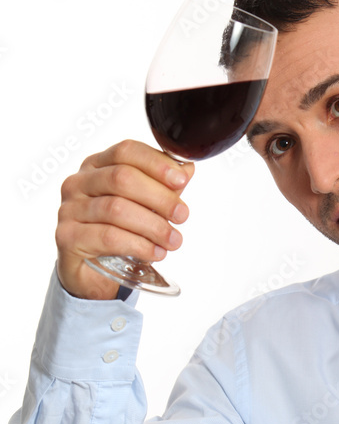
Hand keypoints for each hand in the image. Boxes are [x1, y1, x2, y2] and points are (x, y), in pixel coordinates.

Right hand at [56, 140, 193, 299]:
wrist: (91, 272)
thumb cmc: (118, 232)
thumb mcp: (144, 205)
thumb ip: (163, 186)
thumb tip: (185, 169)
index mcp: (97, 166)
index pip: (126, 151)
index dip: (156, 163)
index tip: (182, 180)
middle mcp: (78, 183)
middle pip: (122, 178)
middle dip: (159, 197)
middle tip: (182, 215)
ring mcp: (69, 209)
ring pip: (116, 209)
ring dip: (153, 225)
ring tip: (173, 240)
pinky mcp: (67, 236)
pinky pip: (108, 237)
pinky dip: (138, 245)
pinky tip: (155, 252)